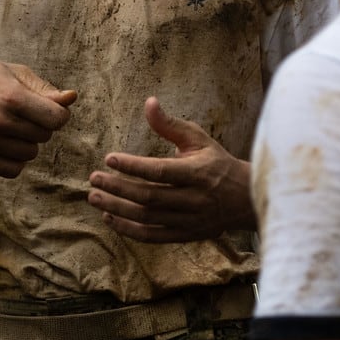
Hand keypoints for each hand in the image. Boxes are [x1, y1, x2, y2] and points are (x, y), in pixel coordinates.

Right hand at [0, 60, 76, 178]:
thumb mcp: (11, 72)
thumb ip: (44, 88)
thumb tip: (72, 98)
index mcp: (11, 96)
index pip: (57, 119)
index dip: (58, 113)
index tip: (47, 108)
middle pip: (44, 136)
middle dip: (40, 126)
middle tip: (23, 114)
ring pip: (30, 154)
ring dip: (27, 142)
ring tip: (12, 127)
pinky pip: (13, 170)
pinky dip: (15, 160)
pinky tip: (6, 144)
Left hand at [87, 98, 250, 242]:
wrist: (246, 199)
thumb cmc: (217, 163)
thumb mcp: (199, 140)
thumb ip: (171, 125)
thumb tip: (149, 103)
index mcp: (197, 173)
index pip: (160, 171)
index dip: (133, 166)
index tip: (109, 158)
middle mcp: (193, 199)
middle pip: (148, 197)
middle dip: (117, 188)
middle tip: (94, 179)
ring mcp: (188, 220)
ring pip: (147, 218)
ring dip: (117, 209)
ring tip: (95, 198)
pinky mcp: (185, 235)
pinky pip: (152, 236)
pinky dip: (129, 229)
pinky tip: (110, 218)